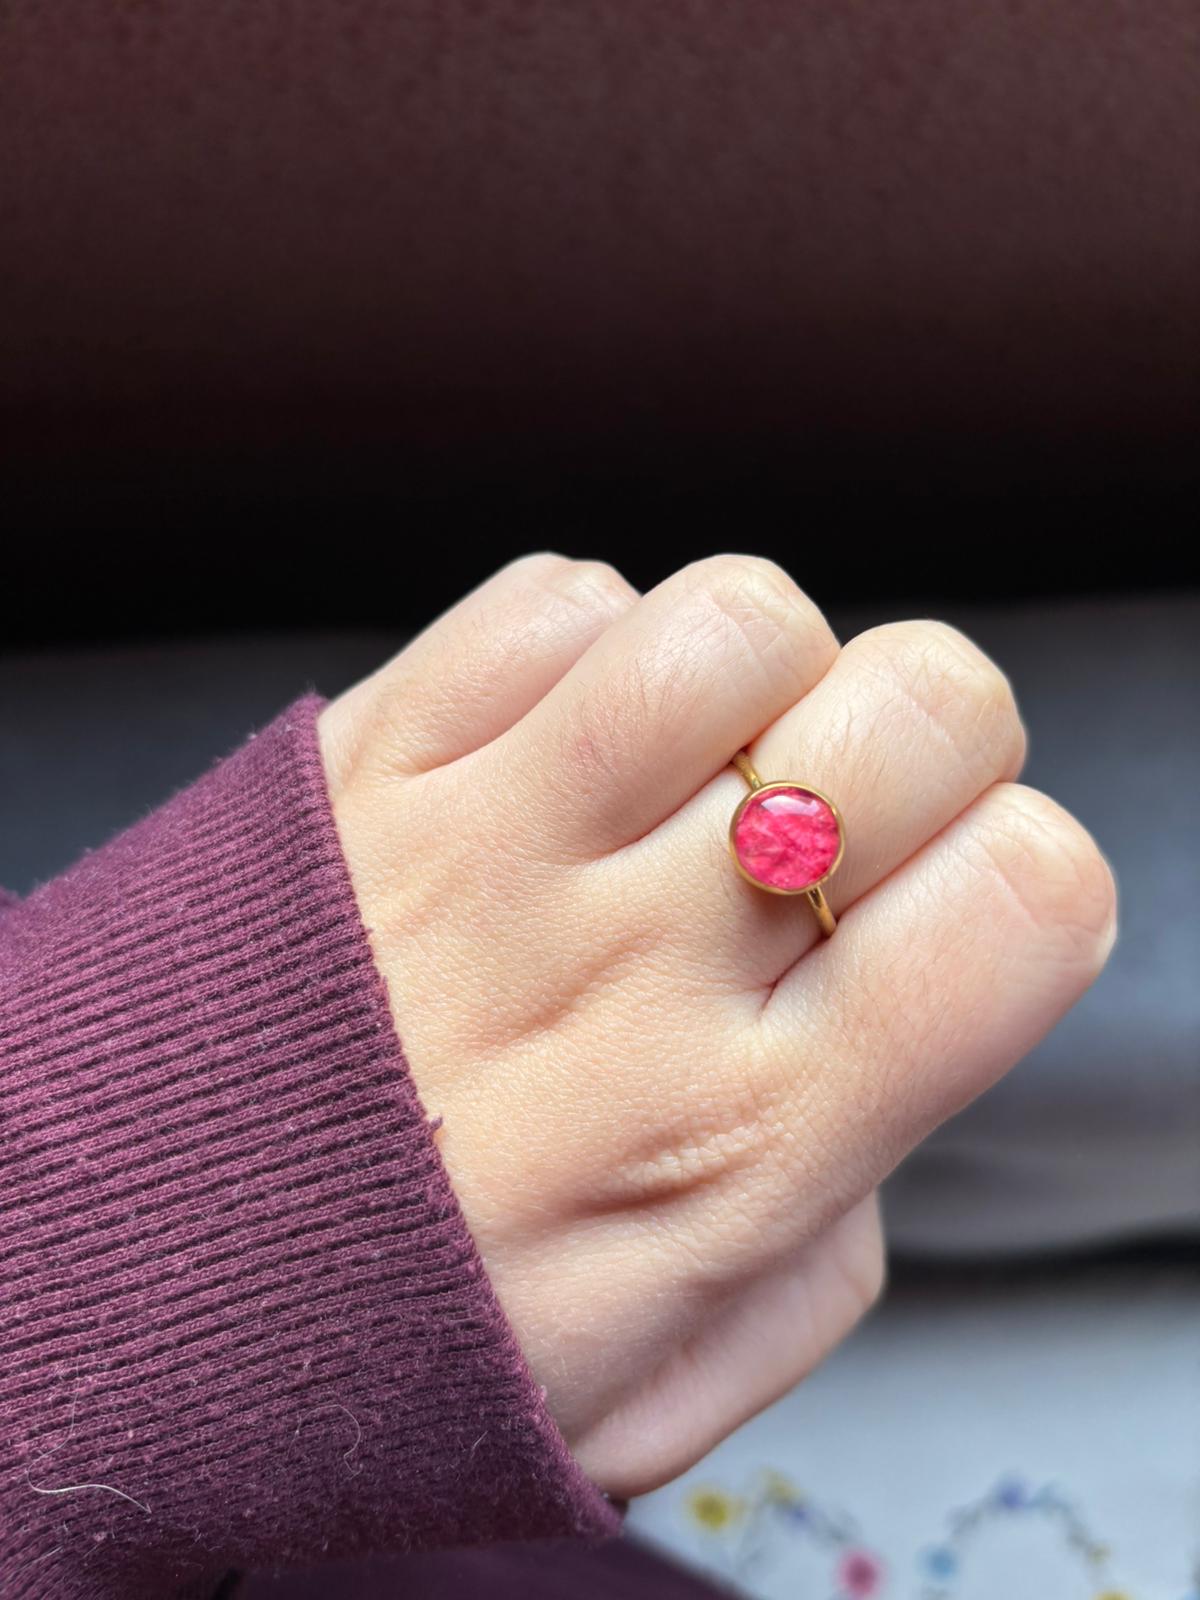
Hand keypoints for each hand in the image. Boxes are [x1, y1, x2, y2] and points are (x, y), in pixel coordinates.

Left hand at [318, 554, 1115, 1496]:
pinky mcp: (373, 759)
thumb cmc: (414, 1339)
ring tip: (693, 767)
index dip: (1030, 872)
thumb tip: (879, 1040)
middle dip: (930, 738)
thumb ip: (827, 1204)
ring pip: (733, 618)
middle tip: (843, 816)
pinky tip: (555, 747)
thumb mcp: (684, 1364)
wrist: (128, 1296)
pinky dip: (590, 646)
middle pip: (919, 707)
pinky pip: (549, 601)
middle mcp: (636, 960)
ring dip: (759, 675)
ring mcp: (493, 839)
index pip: (1025, 896)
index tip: (958, 908)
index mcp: (746, 1133)